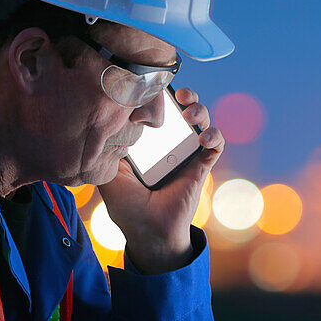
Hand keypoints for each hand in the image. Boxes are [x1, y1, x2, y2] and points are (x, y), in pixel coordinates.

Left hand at [98, 88, 223, 273]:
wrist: (149, 231)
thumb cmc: (127, 206)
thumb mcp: (108, 174)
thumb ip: (106, 150)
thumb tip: (104, 124)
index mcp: (149, 141)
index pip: (158, 110)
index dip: (160, 95)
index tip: (155, 89)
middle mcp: (169, 143)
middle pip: (183, 109)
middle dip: (186, 95)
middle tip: (180, 95)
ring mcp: (187, 152)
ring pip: (202, 120)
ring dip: (200, 109)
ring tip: (191, 115)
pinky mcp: (202, 164)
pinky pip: (216, 144)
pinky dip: (214, 135)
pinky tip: (204, 138)